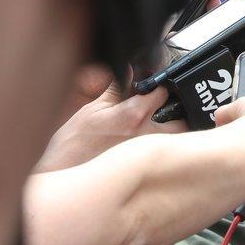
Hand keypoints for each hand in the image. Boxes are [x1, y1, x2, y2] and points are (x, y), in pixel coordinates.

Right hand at [36, 70, 186, 172]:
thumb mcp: (93, 108)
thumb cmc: (73, 143)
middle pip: (181, 120)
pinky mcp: (144, 169)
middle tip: (166, 109)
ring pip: (177, 142)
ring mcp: (147, 155)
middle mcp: (145, 136)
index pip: (162, 91)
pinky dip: (165, 151)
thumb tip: (129, 72)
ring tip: (162, 129)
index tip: (158, 86)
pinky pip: (164, 158)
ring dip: (175, 133)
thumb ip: (116, 89)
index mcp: (133, 115)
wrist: (62, 172)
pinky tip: (153, 148)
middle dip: (177, 113)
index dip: (162, 85)